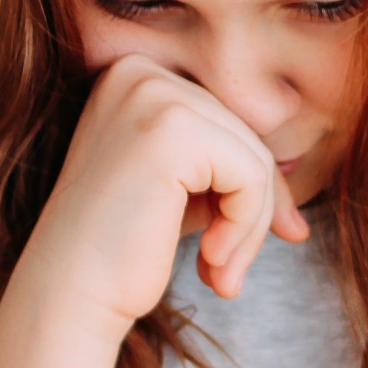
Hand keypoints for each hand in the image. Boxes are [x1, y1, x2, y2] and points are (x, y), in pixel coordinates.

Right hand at [8, 53, 310, 341]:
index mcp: (133, 75)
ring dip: (248, 227)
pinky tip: (210, 263)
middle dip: (252, 211)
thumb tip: (299, 192)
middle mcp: (138, 72)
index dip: (252, 187)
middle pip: (245, 135)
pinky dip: (244, 227)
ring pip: (255, 158)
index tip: (256, 242)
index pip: (226, 122)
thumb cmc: (122, 251)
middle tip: (226, 272)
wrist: (69, 296)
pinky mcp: (172, 130)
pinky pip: (252, 176)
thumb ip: (233, 168)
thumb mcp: (187, 193)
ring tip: (220, 274)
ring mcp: (152, 94)